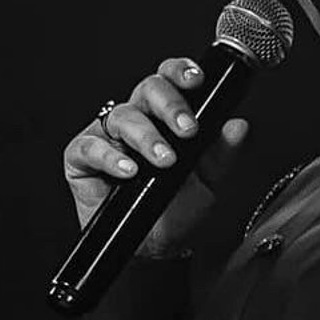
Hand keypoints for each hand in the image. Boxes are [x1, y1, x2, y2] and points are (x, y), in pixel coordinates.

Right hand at [61, 57, 250, 257]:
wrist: (155, 247)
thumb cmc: (178, 209)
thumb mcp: (208, 181)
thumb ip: (222, 153)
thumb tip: (238, 126)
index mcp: (164, 116)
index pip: (170, 80)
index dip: (180, 72)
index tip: (197, 80)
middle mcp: (136, 119)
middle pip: (147, 90)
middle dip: (170, 105)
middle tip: (188, 130)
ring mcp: (107, 136)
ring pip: (122, 116)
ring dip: (147, 136)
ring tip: (164, 159)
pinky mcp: (82, 158)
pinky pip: (90, 147)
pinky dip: (109, 157)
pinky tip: (128, 170)